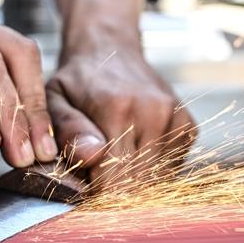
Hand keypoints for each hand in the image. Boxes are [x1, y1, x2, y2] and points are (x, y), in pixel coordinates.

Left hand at [45, 42, 195, 186]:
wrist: (111, 49)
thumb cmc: (77, 80)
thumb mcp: (55, 100)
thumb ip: (69, 131)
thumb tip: (93, 157)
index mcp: (117, 108)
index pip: (114, 178)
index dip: (96, 193)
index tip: (84, 187)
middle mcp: (153, 112)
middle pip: (137, 183)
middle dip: (115, 189)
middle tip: (97, 172)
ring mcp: (174, 118)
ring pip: (157, 179)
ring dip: (135, 180)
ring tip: (115, 156)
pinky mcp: (188, 127)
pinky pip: (172, 168)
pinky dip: (153, 169)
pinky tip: (136, 149)